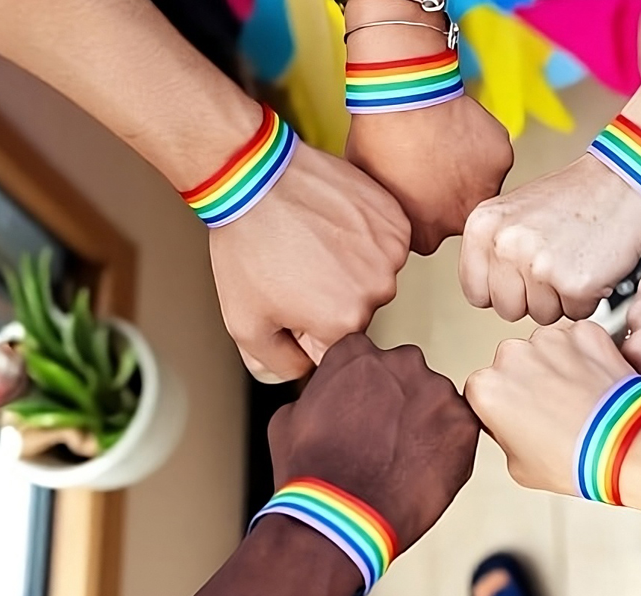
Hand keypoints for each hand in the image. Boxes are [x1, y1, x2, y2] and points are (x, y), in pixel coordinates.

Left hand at [209, 144, 409, 382]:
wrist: (254, 176)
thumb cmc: (247, 245)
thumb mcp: (245, 323)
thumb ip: (276, 364)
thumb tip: (303, 373)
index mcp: (345, 324)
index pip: (335, 345)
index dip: (305, 325)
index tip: (290, 294)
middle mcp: (378, 291)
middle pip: (358, 309)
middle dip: (331, 295)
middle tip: (299, 263)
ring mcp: (391, 251)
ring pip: (373, 275)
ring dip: (350, 264)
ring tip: (315, 239)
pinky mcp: (395, 218)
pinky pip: (385, 242)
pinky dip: (364, 235)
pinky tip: (333, 222)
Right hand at [267, 333, 479, 552]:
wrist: (342, 515)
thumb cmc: (310, 473)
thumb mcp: (289, 418)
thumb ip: (318, 393)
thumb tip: (326, 397)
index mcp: (356, 353)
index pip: (367, 356)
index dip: (364, 387)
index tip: (362, 410)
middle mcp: (400, 361)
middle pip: (405, 373)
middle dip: (398, 399)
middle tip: (384, 438)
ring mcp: (436, 390)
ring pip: (436, 400)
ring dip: (425, 422)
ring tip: (402, 460)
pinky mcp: (463, 424)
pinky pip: (460, 429)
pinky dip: (447, 447)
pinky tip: (423, 470)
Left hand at [346, 96, 512, 254]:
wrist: (404, 96)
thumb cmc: (379, 136)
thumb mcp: (372, 189)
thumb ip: (390, 212)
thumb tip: (388, 214)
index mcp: (425, 237)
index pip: (429, 235)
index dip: (421, 211)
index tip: (415, 192)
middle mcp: (459, 220)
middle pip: (459, 214)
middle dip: (448, 196)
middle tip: (432, 167)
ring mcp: (486, 189)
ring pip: (481, 185)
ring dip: (468, 172)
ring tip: (444, 145)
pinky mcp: (501, 158)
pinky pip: (494, 156)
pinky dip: (482, 146)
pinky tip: (459, 130)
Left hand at [460, 155, 640, 324]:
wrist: (625, 180)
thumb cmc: (575, 196)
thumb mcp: (514, 212)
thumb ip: (492, 250)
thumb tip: (484, 290)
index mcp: (483, 226)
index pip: (475, 291)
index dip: (502, 289)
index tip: (520, 275)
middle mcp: (505, 245)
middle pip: (506, 309)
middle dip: (532, 296)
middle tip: (554, 264)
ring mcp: (537, 265)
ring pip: (541, 315)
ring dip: (561, 297)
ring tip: (573, 260)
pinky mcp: (573, 283)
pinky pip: (575, 313)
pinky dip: (588, 297)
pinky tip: (590, 266)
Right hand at [465, 321, 632, 494]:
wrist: (627, 445)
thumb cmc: (576, 460)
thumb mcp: (517, 465)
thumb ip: (503, 433)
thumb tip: (511, 422)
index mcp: (486, 387)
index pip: (483, 390)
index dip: (503, 406)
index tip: (520, 417)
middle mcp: (512, 355)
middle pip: (513, 363)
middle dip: (527, 381)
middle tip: (553, 410)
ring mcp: (549, 339)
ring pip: (545, 348)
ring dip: (557, 366)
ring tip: (579, 398)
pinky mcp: (583, 331)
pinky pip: (578, 340)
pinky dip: (586, 355)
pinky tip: (595, 384)